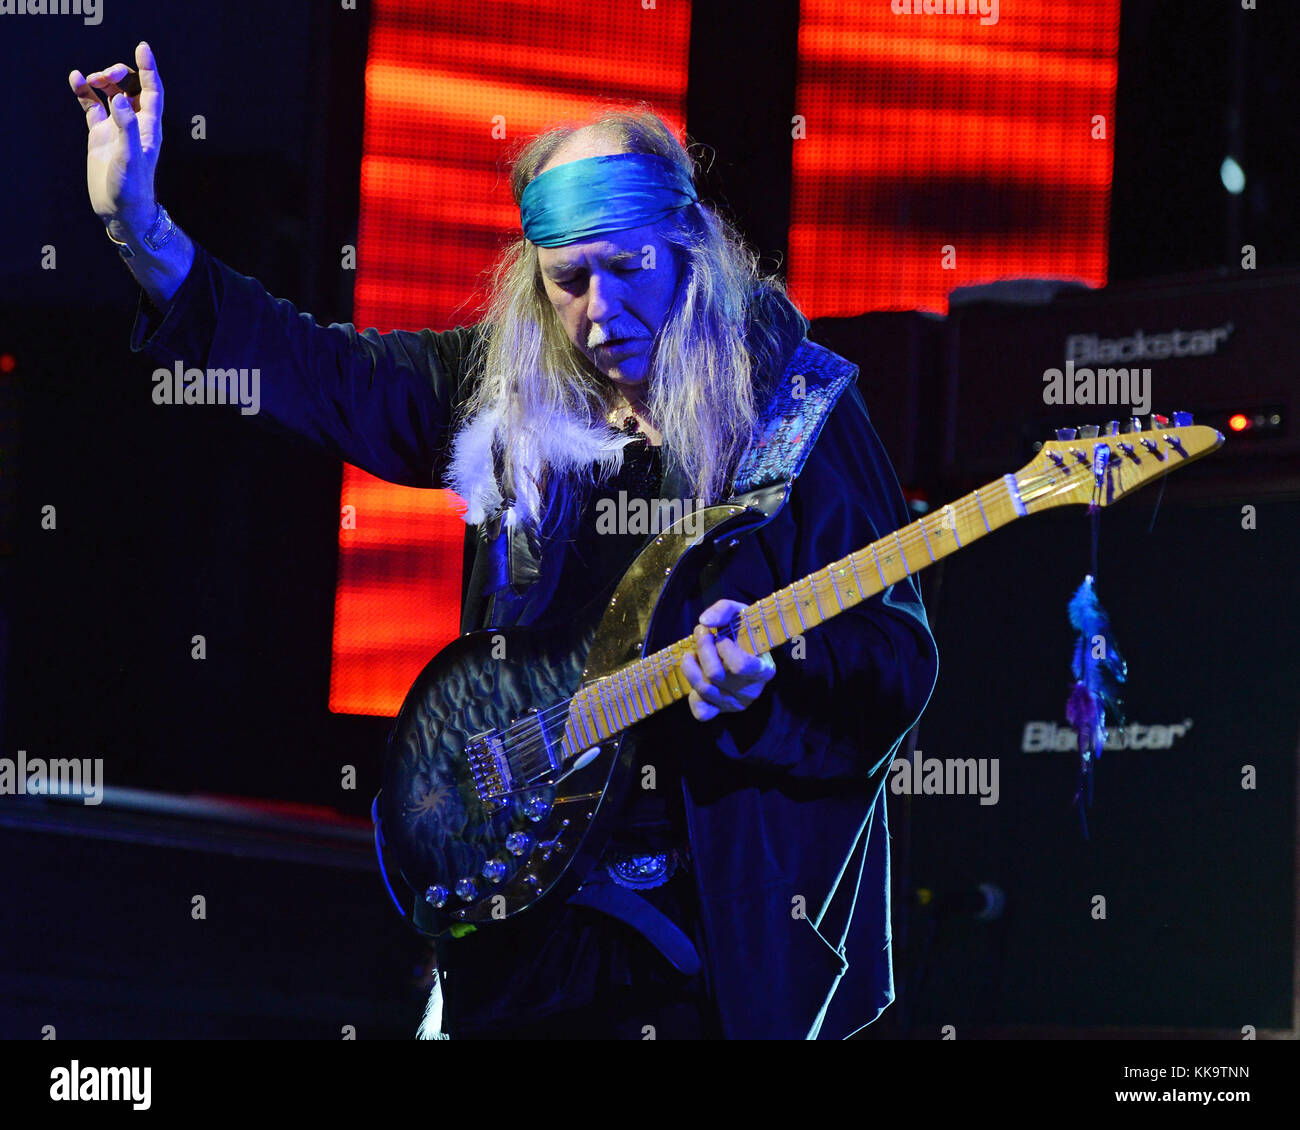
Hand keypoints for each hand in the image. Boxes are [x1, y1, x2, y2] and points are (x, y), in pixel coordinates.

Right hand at [69, 41, 163, 232]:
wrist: (121, 211)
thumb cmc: (132, 188)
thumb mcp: (131, 157)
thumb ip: (126, 126)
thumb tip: (120, 97)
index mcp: (148, 127)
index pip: (153, 90)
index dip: (149, 68)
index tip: (142, 47)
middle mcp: (134, 124)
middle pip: (131, 87)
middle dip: (119, 73)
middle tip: (105, 75)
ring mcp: (116, 128)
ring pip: (111, 93)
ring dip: (101, 80)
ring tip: (89, 79)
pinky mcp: (100, 135)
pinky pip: (92, 106)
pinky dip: (84, 92)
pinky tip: (76, 80)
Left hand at [680, 599, 775, 721]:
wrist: (744, 649)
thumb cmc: (743, 631)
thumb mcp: (739, 613)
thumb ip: (723, 609)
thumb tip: (705, 621)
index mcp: (764, 669)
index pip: (740, 666)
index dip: (723, 648)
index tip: (721, 636)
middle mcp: (752, 691)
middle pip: (715, 675)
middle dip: (702, 649)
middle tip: (701, 634)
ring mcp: (736, 704)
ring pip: (703, 689)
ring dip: (691, 665)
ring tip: (693, 652)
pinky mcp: (720, 711)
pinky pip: (702, 712)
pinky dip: (693, 695)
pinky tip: (698, 677)